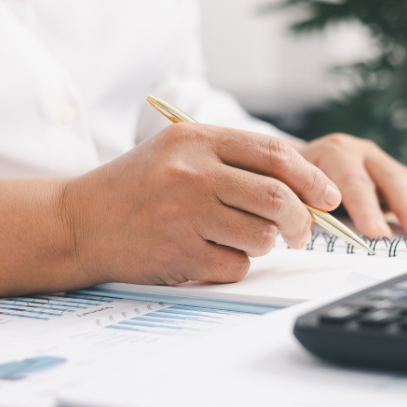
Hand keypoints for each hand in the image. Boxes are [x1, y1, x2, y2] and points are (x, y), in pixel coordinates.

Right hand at [60, 124, 340, 284]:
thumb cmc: (137, 188)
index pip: (273, 154)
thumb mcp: (180, 153)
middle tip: (302, 231)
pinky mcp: (179, 254)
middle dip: (301, 219)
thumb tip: (305, 189)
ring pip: (261, 236)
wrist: (79, 222)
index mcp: (196, 140)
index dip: (311, 177)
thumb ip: (236, 161)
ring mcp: (184, 215)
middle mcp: (191, 174)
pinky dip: (235, 265)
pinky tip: (211, 254)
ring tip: (242, 238)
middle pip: (276, 197)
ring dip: (265, 244)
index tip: (327, 196)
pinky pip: (236, 266)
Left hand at [297, 134, 406, 240]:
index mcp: (333, 153)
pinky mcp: (394, 172)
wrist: (296, 158)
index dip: (366, 209)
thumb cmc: (294, 179)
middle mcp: (360, 152)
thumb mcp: (291, 187)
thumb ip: (303, 204)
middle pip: (390, 180)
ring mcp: (380, 161)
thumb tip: (310, 226)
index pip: (353, 182)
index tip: (378, 235)